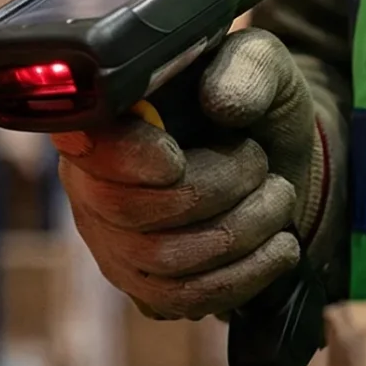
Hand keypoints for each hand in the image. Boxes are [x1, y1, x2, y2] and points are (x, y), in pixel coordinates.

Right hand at [54, 30, 328, 319]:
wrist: (278, 161)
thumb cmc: (254, 105)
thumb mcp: (261, 66)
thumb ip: (246, 68)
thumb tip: (221, 104)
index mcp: (105, 117)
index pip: (87, 145)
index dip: (128, 158)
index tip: (176, 158)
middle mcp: (91, 183)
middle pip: (127, 211)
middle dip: (212, 192)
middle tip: (261, 167)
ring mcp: (113, 243)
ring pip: (161, 261)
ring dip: (240, 232)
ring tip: (279, 200)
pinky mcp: (146, 288)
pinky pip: (183, 299)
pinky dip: (243, 276)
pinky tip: (279, 247)